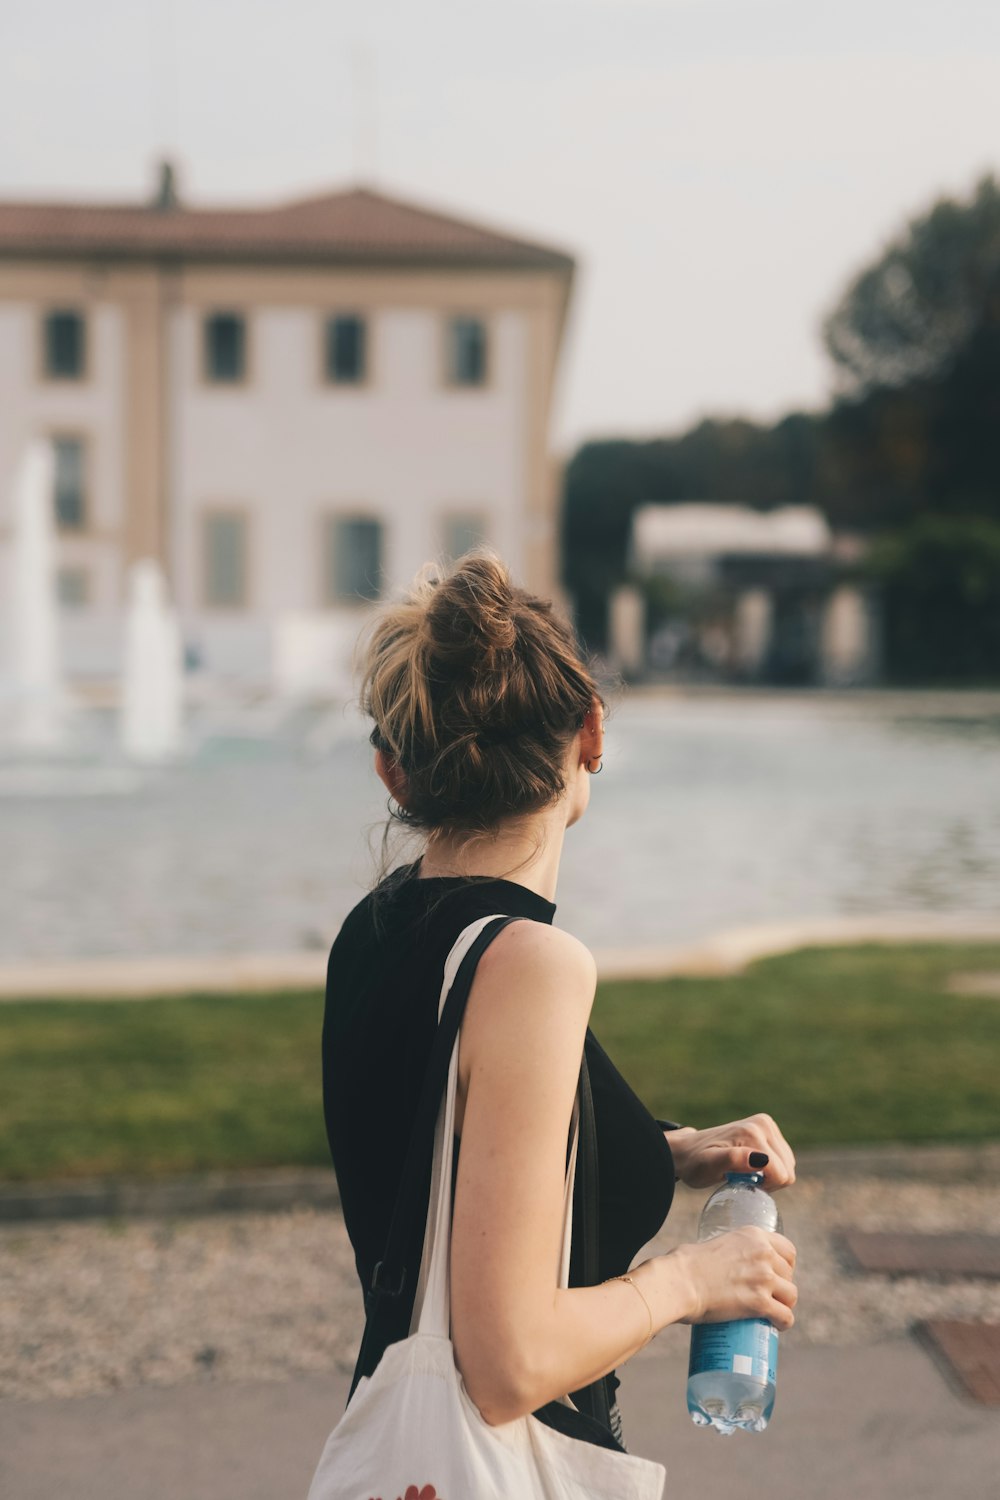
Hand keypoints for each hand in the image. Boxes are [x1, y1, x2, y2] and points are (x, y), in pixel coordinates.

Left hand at [666, 1114, 795, 1190]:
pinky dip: (772, 1168)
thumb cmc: (695, 1163)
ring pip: (788, 1164)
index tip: (743, 1183)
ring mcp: (767, 1124)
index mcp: (752, 1133)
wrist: (687, 1150)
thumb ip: (733, 1161)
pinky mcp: (768, 1128)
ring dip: (771, 1175)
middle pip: (787, 1169)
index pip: (780, 1173)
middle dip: (770, 1181)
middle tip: (743, 1179)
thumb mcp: (708, 1166)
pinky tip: (752, 1166)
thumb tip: (760, 1158)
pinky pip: (784, 1158)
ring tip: (746, 1173)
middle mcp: (763, 1124)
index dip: (766, 1186)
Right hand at [671, 1226, 797, 1329]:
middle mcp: (763, 1253)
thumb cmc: (686, 1264)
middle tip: (770, 1297)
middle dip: (782, 1287)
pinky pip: (785, 1316)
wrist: (680, 1281)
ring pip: (791, 1296)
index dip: (786, 1266)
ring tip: (774, 1312)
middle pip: (789, 1274)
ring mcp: (763, 1278)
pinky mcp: (759, 1302)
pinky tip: (777, 1326)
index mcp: (753, 1235)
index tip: (778, 1275)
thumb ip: (727, 1250)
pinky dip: (783, 1323)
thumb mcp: (715, 1243)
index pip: (788, 1250)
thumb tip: (720, 1263)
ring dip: (785, 1305)